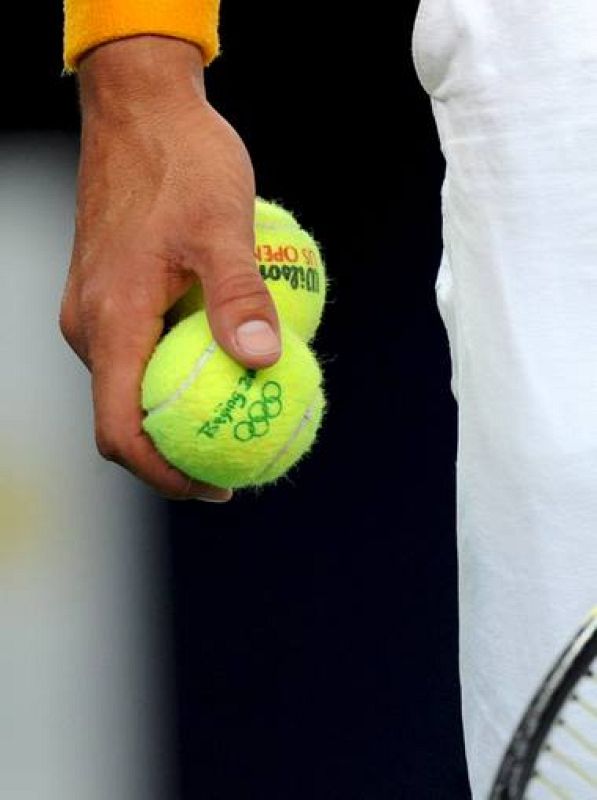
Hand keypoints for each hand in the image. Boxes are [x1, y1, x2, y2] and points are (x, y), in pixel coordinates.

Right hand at [59, 36, 281, 501]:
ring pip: (131, 389)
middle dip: (175, 455)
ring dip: (176, 415)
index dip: (164, 474)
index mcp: (111, 321)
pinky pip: (138, 354)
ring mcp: (94, 310)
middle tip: (236, 465)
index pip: (121, 429)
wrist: (139, 110)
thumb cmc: (182, 161)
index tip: (216, 488)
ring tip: (235, 420)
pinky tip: (222, 363)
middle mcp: (91, 326)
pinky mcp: (108, 294)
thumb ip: (241, 295)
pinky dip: (174, 375)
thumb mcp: (223, 224)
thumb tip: (263, 362)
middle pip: (124, 420)